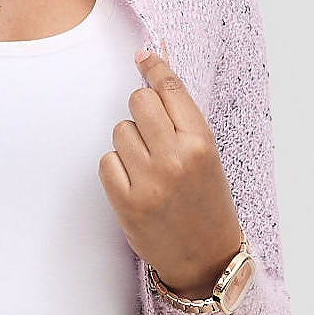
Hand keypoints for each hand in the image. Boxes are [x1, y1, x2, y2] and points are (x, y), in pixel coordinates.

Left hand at [98, 42, 243, 297]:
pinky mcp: (126, 201)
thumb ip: (181, 120)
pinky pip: (106, 161)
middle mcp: (175, 158)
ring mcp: (149, 181)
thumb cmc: (206, 202)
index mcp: (201, 143)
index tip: (142, 57)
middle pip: (138, 102)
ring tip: (148, 166)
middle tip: (150, 131)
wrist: (205, 258)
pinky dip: (116, 168)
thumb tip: (150, 76)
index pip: (170, 90)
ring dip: (128, 142)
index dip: (154, 68)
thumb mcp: (207, 156)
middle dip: (140, 109)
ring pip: (119, 131)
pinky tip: (134, 183)